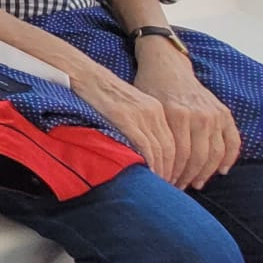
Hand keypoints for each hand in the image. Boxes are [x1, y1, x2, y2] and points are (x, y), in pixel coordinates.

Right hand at [69, 61, 175, 178]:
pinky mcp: (125, 118)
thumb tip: (145, 152)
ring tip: (161, 186)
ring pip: (162, 150)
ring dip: (164, 171)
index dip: (179, 164)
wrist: (84, 74)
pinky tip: (150, 174)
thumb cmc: (100, 94)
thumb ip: (139, 126)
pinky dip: (150, 163)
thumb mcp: (128, 108)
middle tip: (172, 188)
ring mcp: (140, 114)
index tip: (176, 179)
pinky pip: (145, 146)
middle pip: (174, 148)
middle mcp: (154, 111)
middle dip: (175, 171)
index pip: (177, 142)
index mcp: (156, 108)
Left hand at [131, 40, 239, 189]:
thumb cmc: (148, 90)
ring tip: (195, 184)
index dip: (172, 173)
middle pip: (197, 157)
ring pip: (215, 153)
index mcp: (176, 114)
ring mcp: (214, 114)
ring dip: (206, 173)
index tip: (165, 185)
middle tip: (179, 189)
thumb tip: (140, 164)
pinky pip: (233, 141)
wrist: (167, 67)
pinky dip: (229, 159)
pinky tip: (221, 171)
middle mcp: (198, 115)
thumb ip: (146, 133)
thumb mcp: (142, 108)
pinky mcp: (224, 113)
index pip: (178, 155)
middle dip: (187, 177)